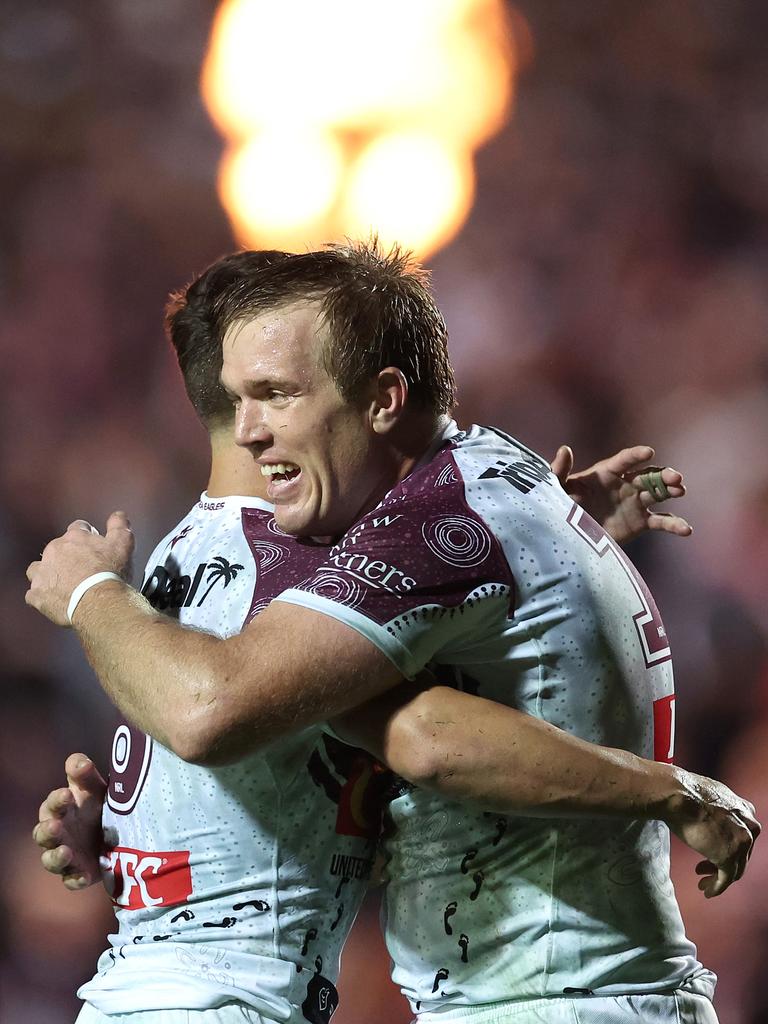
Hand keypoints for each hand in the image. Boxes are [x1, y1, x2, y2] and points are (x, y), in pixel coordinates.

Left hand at [25, 511, 133, 625]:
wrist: (99, 602)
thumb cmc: (109, 575)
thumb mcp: (123, 544)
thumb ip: (119, 526)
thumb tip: (118, 516)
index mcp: (75, 538)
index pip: (78, 528)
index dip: (87, 536)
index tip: (92, 545)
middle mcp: (55, 551)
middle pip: (57, 548)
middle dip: (68, 556)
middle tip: (83, 569)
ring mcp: (43, 573)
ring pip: (38, 568)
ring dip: (48, 573)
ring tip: (62, 583)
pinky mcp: (38, 594)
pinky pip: (34, 594)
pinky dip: (42, 596)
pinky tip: (54, 599)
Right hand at [33, 753, 107, 889]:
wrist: (122, 830)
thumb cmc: (99, 804)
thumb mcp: (95, 787)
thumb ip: (85, 774)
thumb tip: (77, 762)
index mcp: (60, 810)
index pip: (51, 805)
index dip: (56, 800)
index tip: (67, 794)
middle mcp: (59, 833)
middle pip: (43, 834)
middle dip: (48, 831)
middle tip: (56, 825)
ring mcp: (68, 855)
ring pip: (51, 860)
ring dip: (56, 857)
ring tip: (66, 852)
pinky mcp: (80, 873)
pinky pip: (72, 881)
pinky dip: (76, 879)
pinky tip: (84, 876)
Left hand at [551, 445, 691, 544]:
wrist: (570, 535)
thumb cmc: (561, 506)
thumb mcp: (557, 489)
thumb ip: (560, 471)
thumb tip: (565, 449)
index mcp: (606, 473)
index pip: (624, 461)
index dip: (636, 456)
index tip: (649, 452)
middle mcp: (625, 484)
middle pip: (648, 476)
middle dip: (663, 475)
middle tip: (676, 477)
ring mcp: (635, 502)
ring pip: (659, 493)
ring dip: (673, 490)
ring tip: (681, 491)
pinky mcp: (641, 522)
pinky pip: (661, 521)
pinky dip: (675, 524)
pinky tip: (687, 529)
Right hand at [663, 767, 759, 897]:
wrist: (677, 794)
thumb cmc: (685, 791)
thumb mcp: (710, 796)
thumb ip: (718, 809)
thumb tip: (710, 816)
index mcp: (746, 810)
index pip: (742, 837)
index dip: (727, 847)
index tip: (711, 852)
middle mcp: (749, 826)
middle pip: (741, 854)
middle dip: (721, 863)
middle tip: (701, 868)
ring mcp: (742, 843)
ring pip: (735, 869)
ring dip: (717, 878)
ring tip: (702, 883)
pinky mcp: (729, 857)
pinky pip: (725, 880)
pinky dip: (716, 887)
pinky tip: (706, 891)